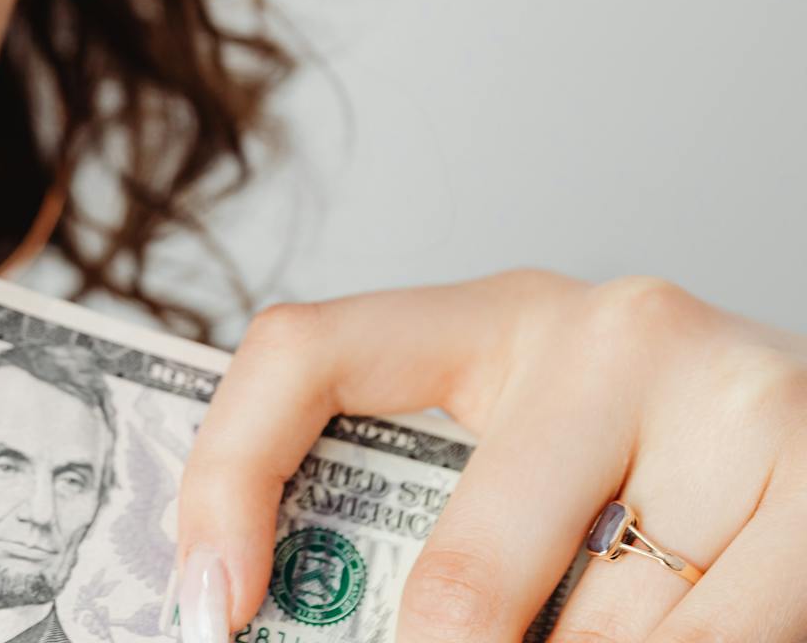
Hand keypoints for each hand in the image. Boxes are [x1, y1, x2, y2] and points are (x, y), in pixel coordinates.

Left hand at [171, 269, 806, 641]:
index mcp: (499, 315)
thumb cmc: (670, 471)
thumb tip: (289, 608)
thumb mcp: (540, 457)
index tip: (207, 602)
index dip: (226, 475)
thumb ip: (436, 511)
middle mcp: (605, 333)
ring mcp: (720, 402)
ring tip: (556, 636)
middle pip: (458, 577)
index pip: (305, 350)